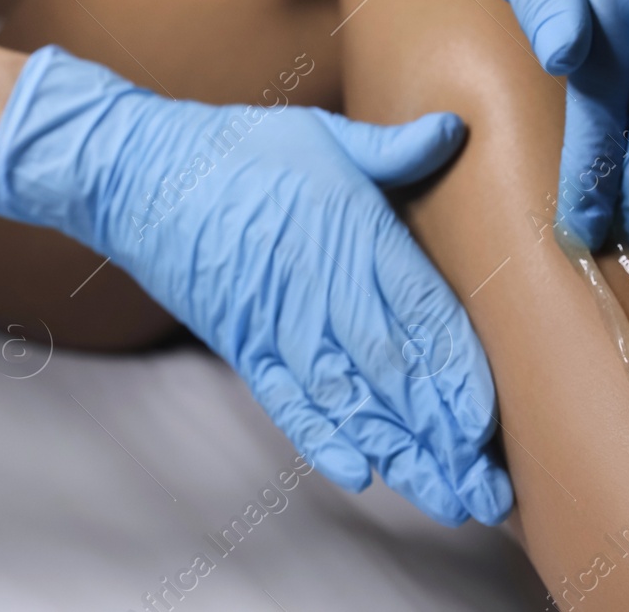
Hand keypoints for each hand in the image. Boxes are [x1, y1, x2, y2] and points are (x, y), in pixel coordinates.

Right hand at [0, 46, 511, 524]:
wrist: (140, 176)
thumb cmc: (237, 150)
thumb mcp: (322, 134)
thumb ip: (392, 149)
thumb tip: (454, 129)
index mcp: (356, 233)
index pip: (424, 315)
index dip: (459, 375)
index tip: (489, 424)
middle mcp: (324, 287)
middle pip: (397, 374)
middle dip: (445, 437)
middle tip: (488, 490)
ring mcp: (281, 323)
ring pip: (351, 401)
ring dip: (400, 454)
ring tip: (445, 499)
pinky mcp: (244, 346)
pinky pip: (287, 403)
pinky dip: (322, 441)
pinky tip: (359, 476)